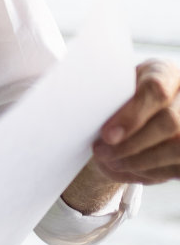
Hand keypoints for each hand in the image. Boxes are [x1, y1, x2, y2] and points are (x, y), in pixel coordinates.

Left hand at [92, 60, 179, 185]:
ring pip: (177, 148)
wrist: (131, 112)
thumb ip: (100, 94)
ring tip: (109, 162)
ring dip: (139, 161)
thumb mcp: (107, 88)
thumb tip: (75, 108)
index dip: (132, 115)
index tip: (106, 135)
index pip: (155, 89)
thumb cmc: (114, 95)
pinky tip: (126, 168)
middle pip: (171, 123)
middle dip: (132, 144)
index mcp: (164, 72)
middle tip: (100, 153)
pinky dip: (150, 172)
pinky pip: (177, 167)